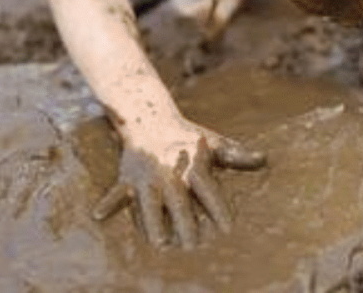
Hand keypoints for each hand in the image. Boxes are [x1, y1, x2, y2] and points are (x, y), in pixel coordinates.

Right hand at [92, 121, 265, 247]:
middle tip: (193, 245)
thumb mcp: (214, 143)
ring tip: (160, 243)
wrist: (151, 117)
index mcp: (193, 166)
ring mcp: (147, 177)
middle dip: (185, 224)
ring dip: (152, 223)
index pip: (209, 191)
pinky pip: (116, 192)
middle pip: (179, 202)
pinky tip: (99, 215)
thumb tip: (264, 160)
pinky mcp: (128, 179)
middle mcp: (170, 173)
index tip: (227, 228)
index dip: (218, 209)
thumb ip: (236, 155)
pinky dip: (108, 203)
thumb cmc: (187, 137)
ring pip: (149, 204)